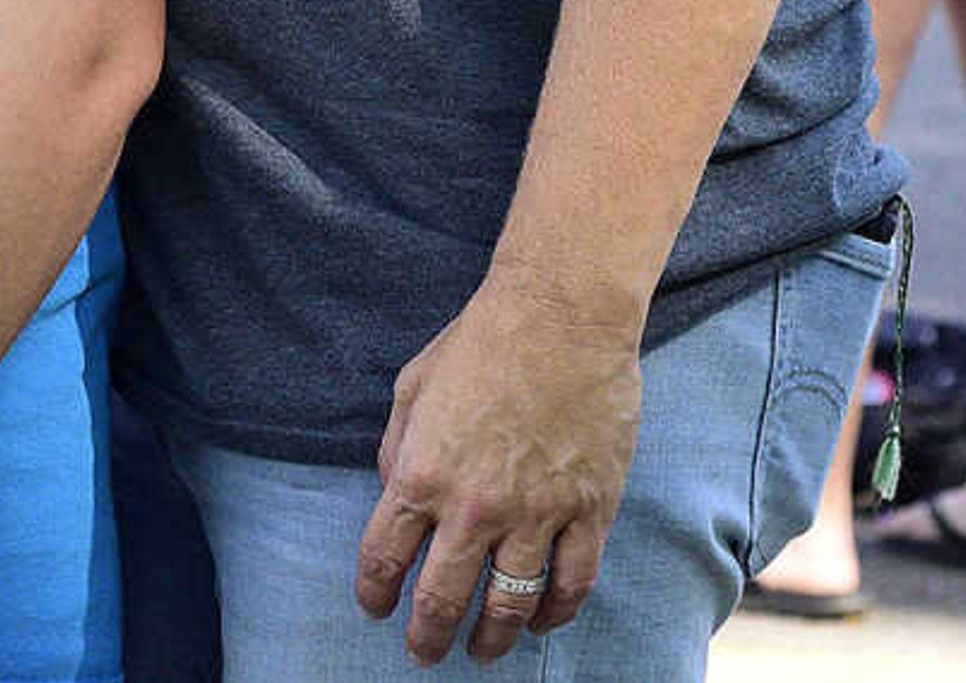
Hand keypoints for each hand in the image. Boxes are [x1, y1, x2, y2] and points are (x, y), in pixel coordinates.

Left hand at [354, 276, 637, 662]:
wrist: (560, 316)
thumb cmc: (480, 342)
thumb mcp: (411, 388)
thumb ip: (397, 449)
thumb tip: (392, 494)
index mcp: (421, 474)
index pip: (385, 558)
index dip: (376, 594)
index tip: (375, 609)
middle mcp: (474, 506)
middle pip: (443, 597)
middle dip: (426, 635)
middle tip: (422, 653)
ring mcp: (536, 514)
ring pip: (509, 604)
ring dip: (490, 638)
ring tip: (481, 652)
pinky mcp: (589, 511)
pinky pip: (571, 584)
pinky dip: (554, 614)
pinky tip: (539, 623)